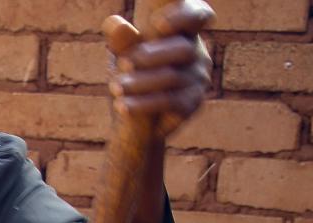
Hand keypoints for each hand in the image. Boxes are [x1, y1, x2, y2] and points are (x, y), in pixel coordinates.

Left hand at [106, 0, 214, 135]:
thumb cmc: (132, 75)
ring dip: (140, 82)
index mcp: (181, 31)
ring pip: (173, 77)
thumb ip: (122, 41)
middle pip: (184, 49)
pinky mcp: (192, 103)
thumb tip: (115, 22)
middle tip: (123, 63)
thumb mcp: (123, 55)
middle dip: (150, 56)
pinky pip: (170, 102)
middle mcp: (195, 52)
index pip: (196, 15)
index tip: (157, 23)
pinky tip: (122, 105)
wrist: (134, 118)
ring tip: (116, 87)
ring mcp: (197, 78)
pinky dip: (142, 104)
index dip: (184, 16)